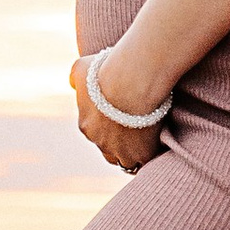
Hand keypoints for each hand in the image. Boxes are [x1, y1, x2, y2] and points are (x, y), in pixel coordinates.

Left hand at [72, 53, 163, 172]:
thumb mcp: (82, 68)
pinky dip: (149, 153)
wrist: (131, 81)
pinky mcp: (142, 153)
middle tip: (133, 128)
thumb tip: (73, 83)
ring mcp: (121, 151)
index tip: (119, 116)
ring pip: (126, 161)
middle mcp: (100, 142)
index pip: (95, 132)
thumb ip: (75, 77)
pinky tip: (156, 143)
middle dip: (118, 141)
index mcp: (86, 125)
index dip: (107, 126)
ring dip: (132, 153)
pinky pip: (145, 160)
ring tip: (146, 141)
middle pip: (109, 149)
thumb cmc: (108, 70)